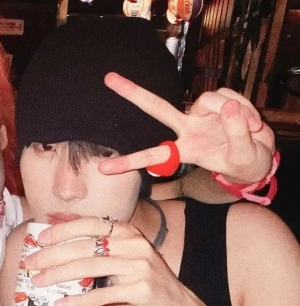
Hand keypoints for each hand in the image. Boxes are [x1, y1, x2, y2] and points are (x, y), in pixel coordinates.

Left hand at [24, 217, 190, 305]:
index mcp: (128, 232)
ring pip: (90, 267)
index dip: (63, 230)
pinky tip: (61, 304)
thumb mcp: (127, 257)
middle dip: (53, 254)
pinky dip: (79, 300)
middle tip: (30, 263)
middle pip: (85, 246)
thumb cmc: (144, 279)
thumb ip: (103, 250)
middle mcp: (134, 244)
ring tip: (38, 282)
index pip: (90, 224)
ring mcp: (139, 265)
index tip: (40, 238)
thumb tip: (62, 251)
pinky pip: (103, 294)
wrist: (178, 305)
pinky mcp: (142, 289)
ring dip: (59, 275)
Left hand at [99, 73, 274, 182]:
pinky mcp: (217, 101)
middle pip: (157, 107)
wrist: (259, 155)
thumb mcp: (243, 157)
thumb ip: (237, 134)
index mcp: (186, 150)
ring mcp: (201, 114)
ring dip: (236, 112)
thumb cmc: (245, 162)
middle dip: (133, 93)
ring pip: (210, 98)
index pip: (155, 155)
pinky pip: (228, 94)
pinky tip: (253, 120)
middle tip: (107, 79)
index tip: (104, 169)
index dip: (130, 161)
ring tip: (253, 128)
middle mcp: (188, 128)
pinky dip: (244, 106)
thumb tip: (229, 107)